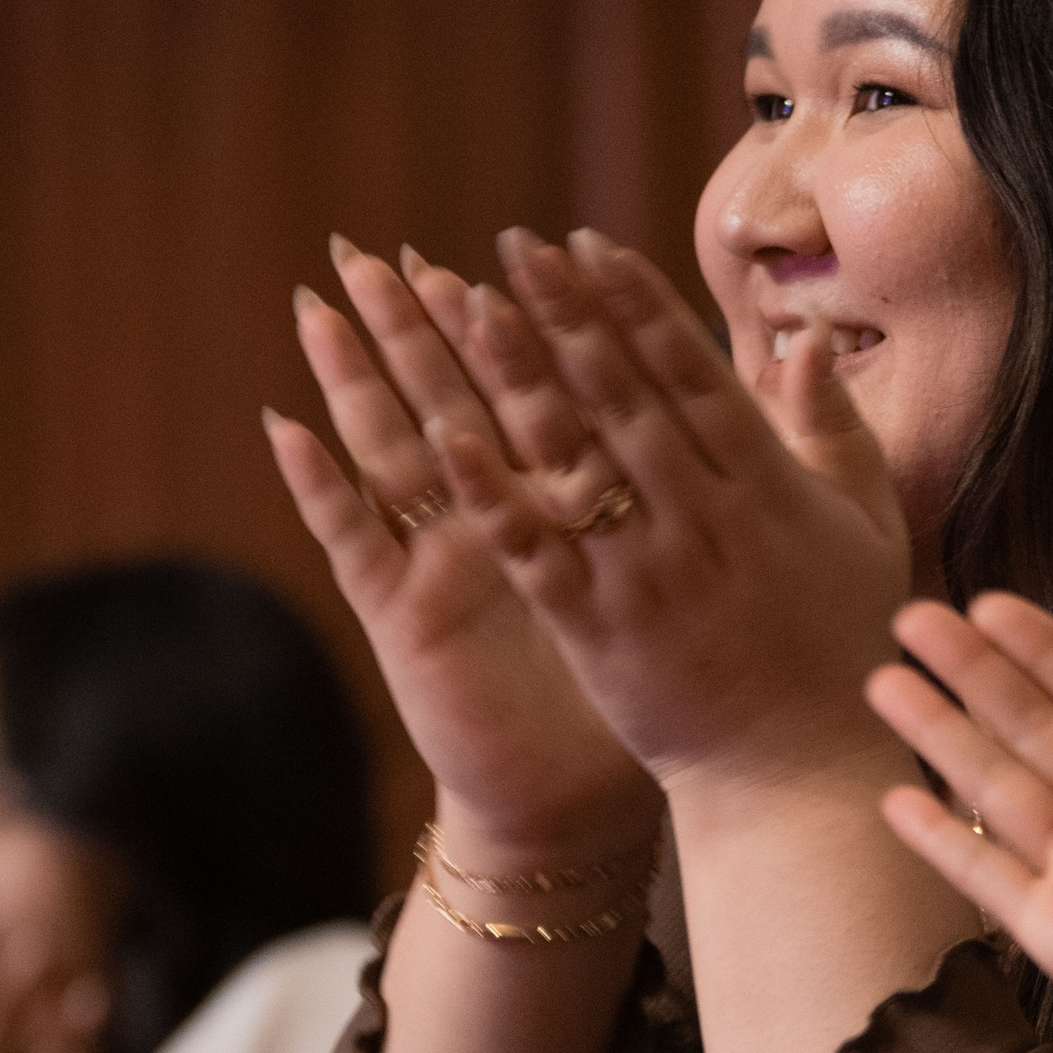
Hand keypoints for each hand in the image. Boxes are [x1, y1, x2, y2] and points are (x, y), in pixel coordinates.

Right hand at [264, 237, 657, 871]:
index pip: (545, 392)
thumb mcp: (685, 585)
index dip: (530, 323)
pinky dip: (319, 487)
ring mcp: (441, 564)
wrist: (582, 804)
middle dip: (416, 327)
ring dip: (352, 379)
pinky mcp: (406, 617)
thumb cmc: (644, 693)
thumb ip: (715, 497)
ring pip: (390, 450)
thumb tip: (767, 428)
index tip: (516, 250)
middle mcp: (494, 522)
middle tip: (375, 248)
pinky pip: (355, 543)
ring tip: (317, 305)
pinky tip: (285, 426)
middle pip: (450, 401)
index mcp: (566, 503)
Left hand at [427, 229, 915, 790]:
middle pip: (625, 399)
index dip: (636, 305)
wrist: (800, 772)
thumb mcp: (866, 526)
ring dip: (520, 379)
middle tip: (514, 247)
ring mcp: (650, 575)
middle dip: (566, 316)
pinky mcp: (601, 632)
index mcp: (771, 489)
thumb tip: (807, 340)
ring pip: (576, 460)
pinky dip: (493, 493)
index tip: (587, 245)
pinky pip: (538, 550)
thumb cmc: (839, 643)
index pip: (693, 375)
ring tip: (468, 309)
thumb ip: (835, 430)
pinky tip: (446, 437)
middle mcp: (706, 519)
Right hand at [865, 597, 1052, 1052]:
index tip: (993, 602)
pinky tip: (896, 800)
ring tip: (884, 678)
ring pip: (1001, 788)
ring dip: (943, 733)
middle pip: (1037, 732)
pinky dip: (944, 842)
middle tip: (914, 616)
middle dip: (976, 674)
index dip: (1047, 652)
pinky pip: (994, 878)